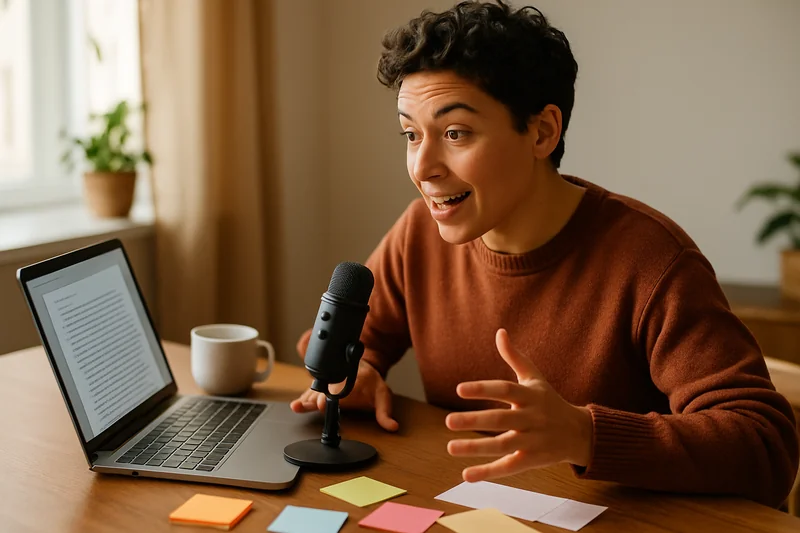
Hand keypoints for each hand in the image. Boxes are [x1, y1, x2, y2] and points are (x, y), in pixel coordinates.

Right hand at [289, 356, 398, 431]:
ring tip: (296, 406)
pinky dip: (303, 399)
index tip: (323, 403)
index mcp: (354, 382)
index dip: (332, 397)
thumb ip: (385, 412)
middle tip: (306, 405)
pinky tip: (295, 405)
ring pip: (315, 392)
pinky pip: (310, 393)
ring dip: (306, 399)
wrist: (363, 368)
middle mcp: (338, 382)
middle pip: (324, 392)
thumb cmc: (371, 383)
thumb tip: (392, 426)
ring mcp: (328, 384)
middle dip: (315, 399)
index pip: (341, 391)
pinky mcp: (321, 388)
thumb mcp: (383, 396)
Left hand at [446, 328, 592, 481]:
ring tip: (450, 447)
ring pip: (503, 446)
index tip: (459, 389)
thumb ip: (516, 357)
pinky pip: (509, 467)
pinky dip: (488, 472)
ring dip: (476, 448)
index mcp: (530, 396)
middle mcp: (532, 418)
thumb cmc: (550, 402)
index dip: (482, 389)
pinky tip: (466, 475)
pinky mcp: (532, 460)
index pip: (504, 390)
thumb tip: (500, 332)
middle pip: (501, 420)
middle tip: (448, 421)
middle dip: (475, 421)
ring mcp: (533, 441)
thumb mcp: (536, 379)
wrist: (581, 433)